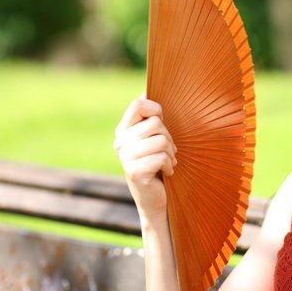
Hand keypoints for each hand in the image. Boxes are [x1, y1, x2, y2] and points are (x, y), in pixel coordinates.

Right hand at [114, 97, 177, 218]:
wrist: (155, 200)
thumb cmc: (157, 165)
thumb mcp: (152, 139)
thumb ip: (148, 118)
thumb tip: (145, 91)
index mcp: (123, 131)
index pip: (137, 105)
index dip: (155, 109)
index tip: (162, 122)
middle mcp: (120, 142)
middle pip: (155, 123)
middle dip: (169, 137)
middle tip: (168, 151)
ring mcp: (125, 157)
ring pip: (161, 140)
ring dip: (171, 153)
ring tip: (167, 162)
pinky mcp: (134, 171)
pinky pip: (161, 157)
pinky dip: (170, 165)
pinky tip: (166, 172)